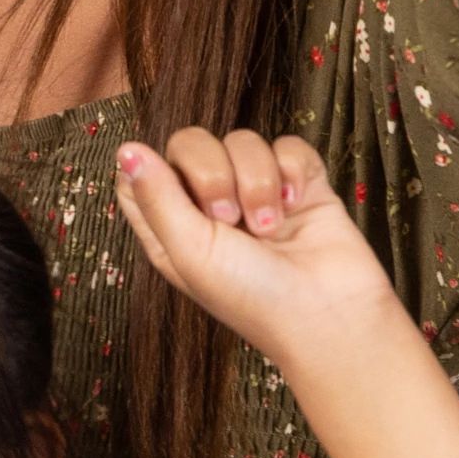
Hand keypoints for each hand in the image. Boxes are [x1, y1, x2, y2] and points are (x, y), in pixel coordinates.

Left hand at [112, 128, 410, 366]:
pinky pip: (289, 145)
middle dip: (212, 172)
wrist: (332, 316)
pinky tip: (297, 204)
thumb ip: (157, 197)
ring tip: (270, 226)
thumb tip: (126, 150)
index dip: (152, 170)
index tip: (172, 192)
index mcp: (172, 228)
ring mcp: (258, 193)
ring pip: (243, 141)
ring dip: (257, 181)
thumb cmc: (253, 299)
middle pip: (191, 143)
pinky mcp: (302, 185)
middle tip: (229, 219)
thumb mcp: (190, 252)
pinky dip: (293, 169)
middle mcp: (210, 207)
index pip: (142, 173)